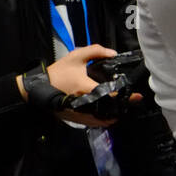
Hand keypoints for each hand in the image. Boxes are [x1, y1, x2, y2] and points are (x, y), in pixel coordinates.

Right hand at [17, 44, 132, 127]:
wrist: (39, 89)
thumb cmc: (58, 72)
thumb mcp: (76, 56)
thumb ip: (95, 51)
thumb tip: (113, 53)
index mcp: (87, 88)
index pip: (111, 95)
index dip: (125, 96)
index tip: (137, 96)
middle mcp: (86, 104)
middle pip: (110, 111)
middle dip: (123, 108)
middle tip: (132, 103)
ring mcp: (81, 115)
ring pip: (104, 121)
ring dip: (115, 116)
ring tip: (123, 109)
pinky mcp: (77, 120)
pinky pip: (95, 124)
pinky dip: (104, 120)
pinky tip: (109, 114)